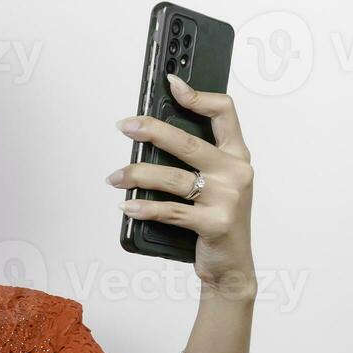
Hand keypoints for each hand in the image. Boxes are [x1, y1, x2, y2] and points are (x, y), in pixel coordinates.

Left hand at [107, 73, 256, 297]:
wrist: (232, 267)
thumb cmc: (217, 221)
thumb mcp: (216, 186)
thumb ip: (196, 161)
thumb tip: (151, 137)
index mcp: (237, 156)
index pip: (224, 113)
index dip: (197, 96)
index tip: (172, 85)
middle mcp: (237, 172)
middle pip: (188, 142)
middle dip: (152, 129)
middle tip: (125, 125)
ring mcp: (228, 198)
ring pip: (173, 178)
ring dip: (137, 175)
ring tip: (115, 176)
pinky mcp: (216, 223)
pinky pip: (171, 210)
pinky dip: (144, 207)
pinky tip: (126, 204)